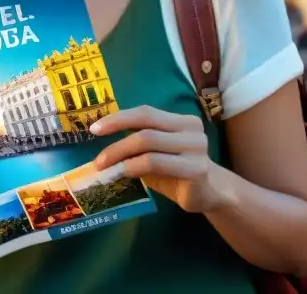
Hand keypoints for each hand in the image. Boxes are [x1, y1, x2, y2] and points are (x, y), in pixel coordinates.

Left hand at [92, 105, 222, 213]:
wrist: (212, 194)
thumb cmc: (178, 172)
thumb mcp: (157, 154)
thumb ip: (138, 144)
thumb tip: (102, 144)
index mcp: (181, 120)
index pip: (145, 112)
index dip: (118, 118)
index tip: (94, 129)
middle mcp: (191, 128)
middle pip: (145, 126)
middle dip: (116, 140)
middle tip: (98, 158)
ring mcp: (196, 148)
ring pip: (148, 143)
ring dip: (121, 155)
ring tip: (105, 168)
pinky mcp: (196, 169)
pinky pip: (155, 162)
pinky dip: (133, 167)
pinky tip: (121, 174)